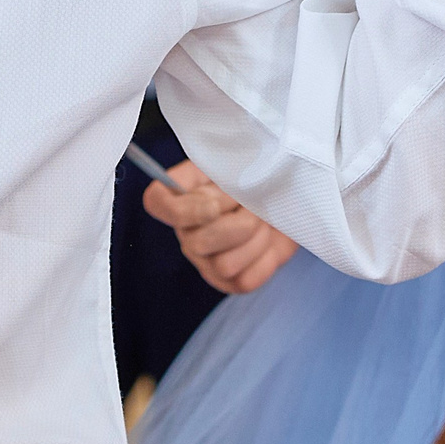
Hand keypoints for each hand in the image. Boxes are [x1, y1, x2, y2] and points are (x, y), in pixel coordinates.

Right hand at [141, 160, 297, 293]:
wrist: (287, 200)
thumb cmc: (257, 178)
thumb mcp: (235, 162)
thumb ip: (218, 165)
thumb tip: (219, 186)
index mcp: (181, 197)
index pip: (157, 204)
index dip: (185, 209)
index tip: (216, 203)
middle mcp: (187, 232)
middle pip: (197, 243)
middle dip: (237, 224)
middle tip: (253, 207)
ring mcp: (207, 261)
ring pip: (223, 265)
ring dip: (255, 240)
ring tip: (263, 222)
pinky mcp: (231, 281)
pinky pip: (244, 280)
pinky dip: (265, 260)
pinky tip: (268, 242)